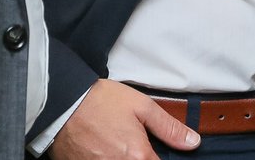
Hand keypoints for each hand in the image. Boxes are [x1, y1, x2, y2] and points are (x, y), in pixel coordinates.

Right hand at [51, 79, 199, 159]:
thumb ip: (168, 127)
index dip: (160, 159)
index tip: (156, 152)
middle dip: (142, 158)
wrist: (61, 103)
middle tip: (134, 144)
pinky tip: (104, 149)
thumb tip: (192, 142)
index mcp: (138, 157)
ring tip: (117, 145)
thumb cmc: (100, 101)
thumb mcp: (141, 106)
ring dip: (124, 159)